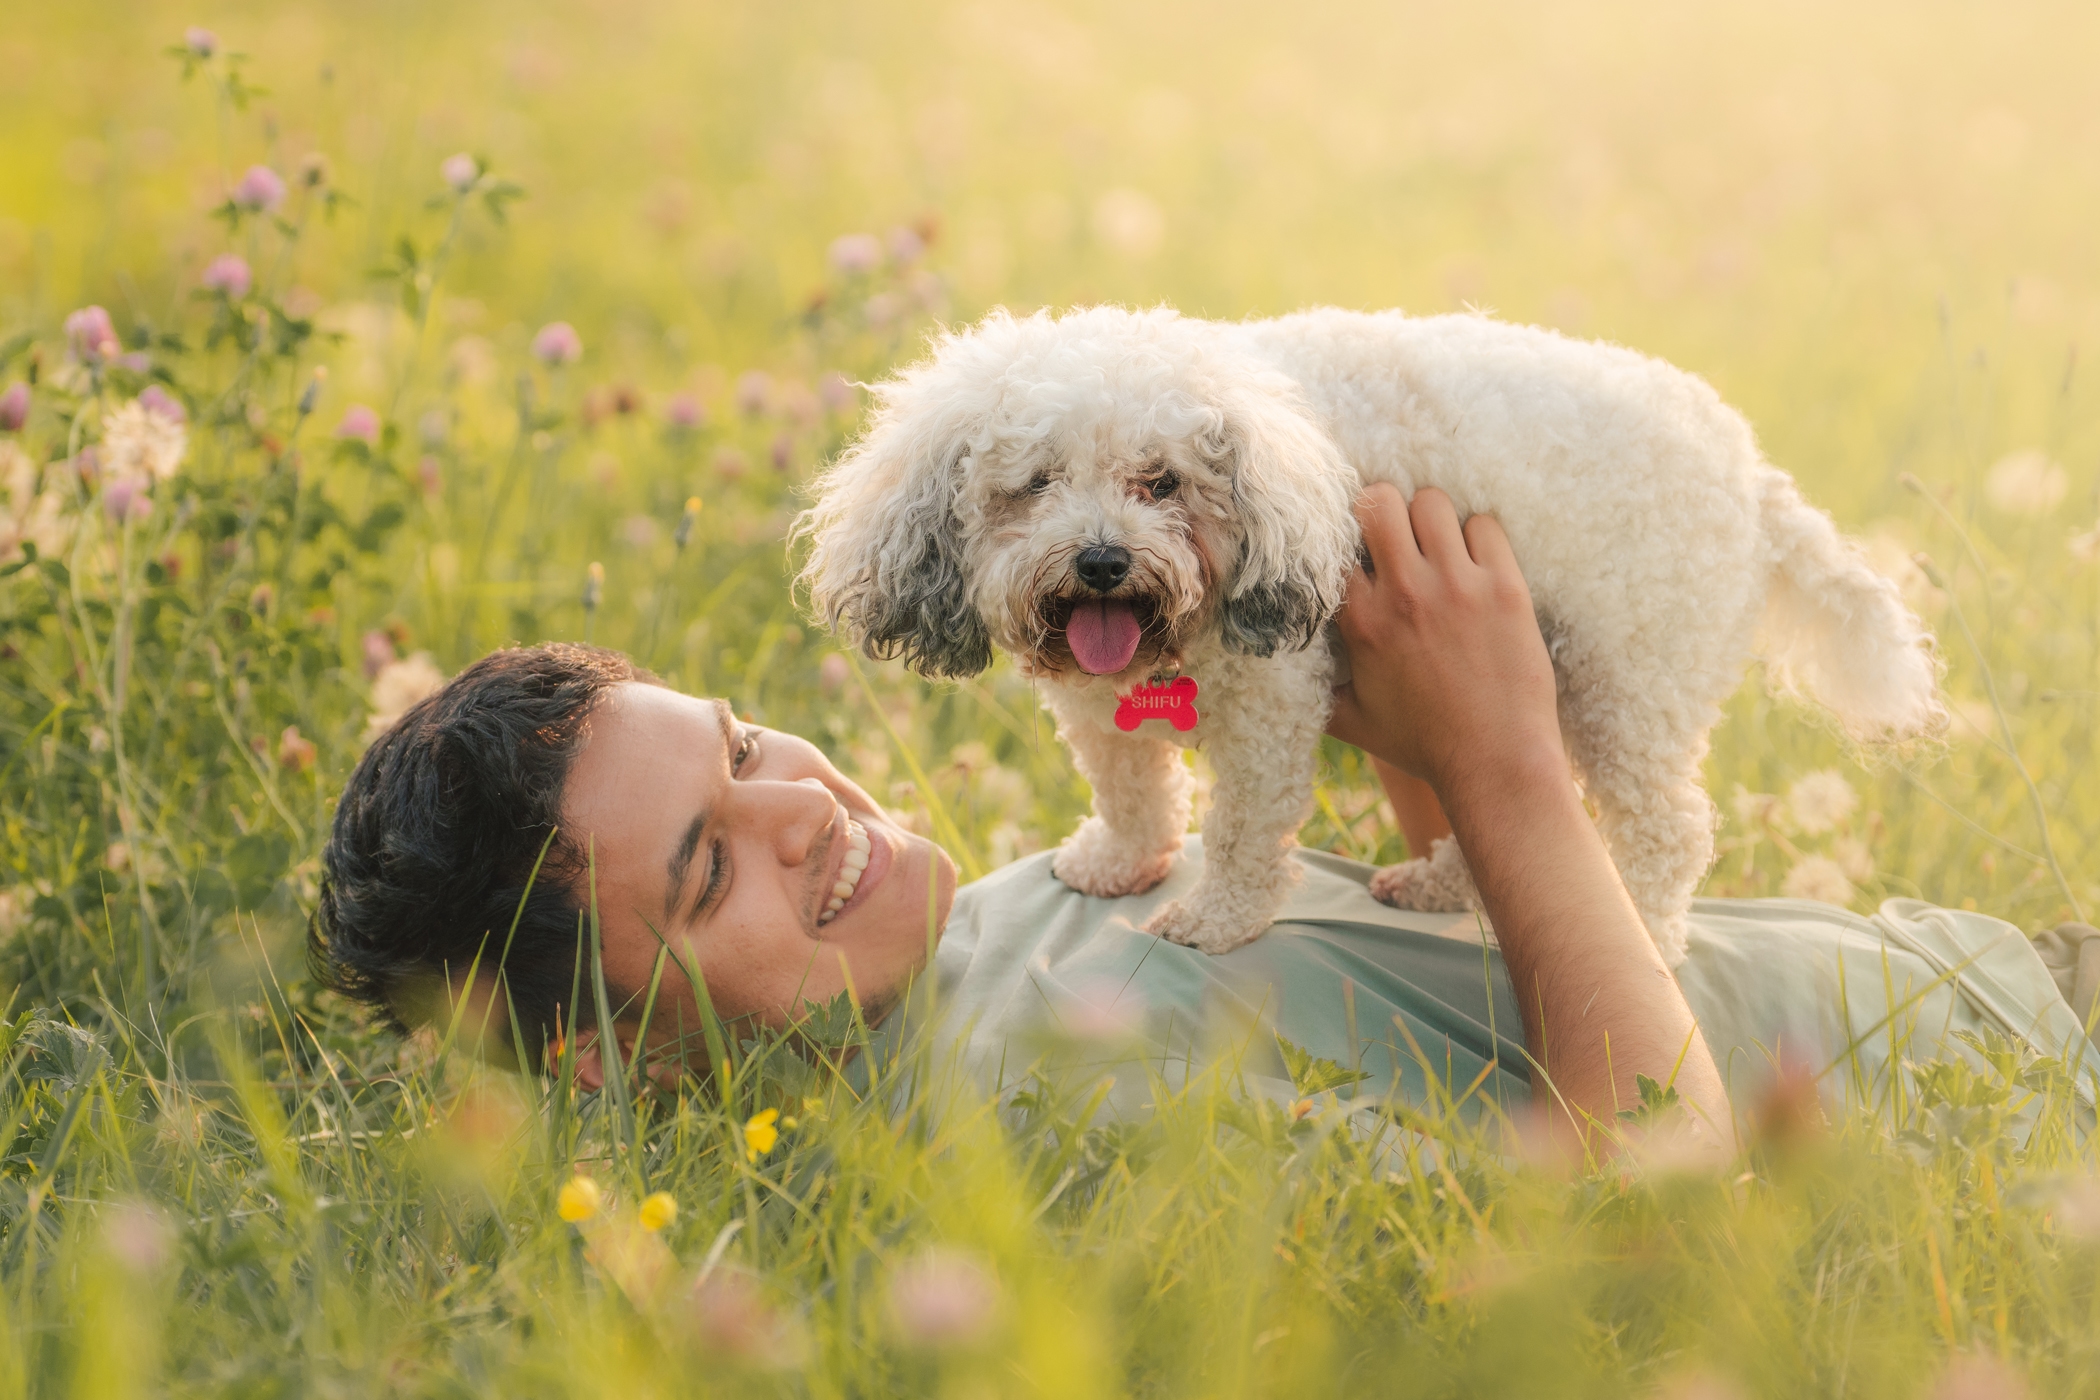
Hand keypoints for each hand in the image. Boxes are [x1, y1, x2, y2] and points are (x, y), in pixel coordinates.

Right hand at [1326, 485, 1561, 800]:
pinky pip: (1485, 525)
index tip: (1356, 550)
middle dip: (1383, 509)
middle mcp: (1405, 593)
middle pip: (1379, 500)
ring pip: (1432, 501)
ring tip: (1438, 546)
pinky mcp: (1505, 587)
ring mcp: (1457, 586)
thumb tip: (1280, 673)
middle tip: (1396, 535)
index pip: (1334, 542)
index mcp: (1362, 622)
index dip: (1343, 540)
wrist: (1496, 764)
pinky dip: (1478, 537)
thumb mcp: (1352, 721)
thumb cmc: (1424, 746)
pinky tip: (1476, 564)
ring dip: (1431, 519)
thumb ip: (1314, 690)